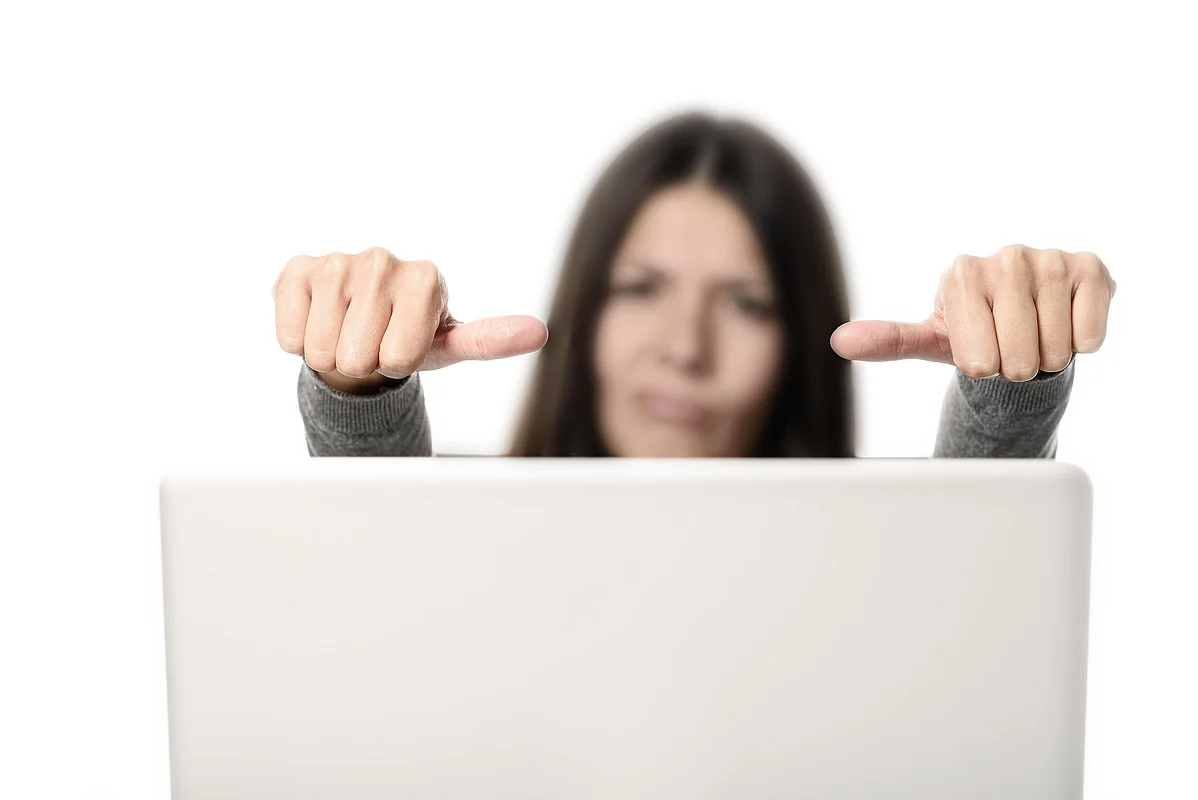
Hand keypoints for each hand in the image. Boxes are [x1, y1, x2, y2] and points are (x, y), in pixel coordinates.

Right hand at [272, 247, 547, 390]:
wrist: (355, 327)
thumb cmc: (407, 337)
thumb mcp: (449, 344)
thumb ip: (490, 340)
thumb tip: (537, 332)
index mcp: (428, 277)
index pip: (401, 357)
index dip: (399, 363)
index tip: (402, 345)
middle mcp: (384, 260)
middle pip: (360, 357)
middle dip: (364, 362)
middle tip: (372, 342)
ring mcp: (338, 261)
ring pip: (322, 349)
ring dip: (331, 353)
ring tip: (347, 333)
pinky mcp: (297, 269)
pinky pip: (290, 336)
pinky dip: (298, 342)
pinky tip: (318, 321)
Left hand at [829, 244, 1115, 379]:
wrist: (1028, 324)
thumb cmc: (976, 332)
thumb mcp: (929, 340)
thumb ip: (888, 341)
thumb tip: (839, 341)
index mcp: (961, 273)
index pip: (976, 358)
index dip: (983, 367)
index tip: (981, 350)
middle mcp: (1005, 257)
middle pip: (1017, 355)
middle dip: (1016, 365)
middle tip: (1012, 348)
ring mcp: (1049, 258)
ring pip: (1055, 346)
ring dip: (1048, 355)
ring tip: (1038, 337)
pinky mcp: (1090, 267)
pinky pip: (1088, 331)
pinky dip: (1082, 343)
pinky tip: (1067, 325)